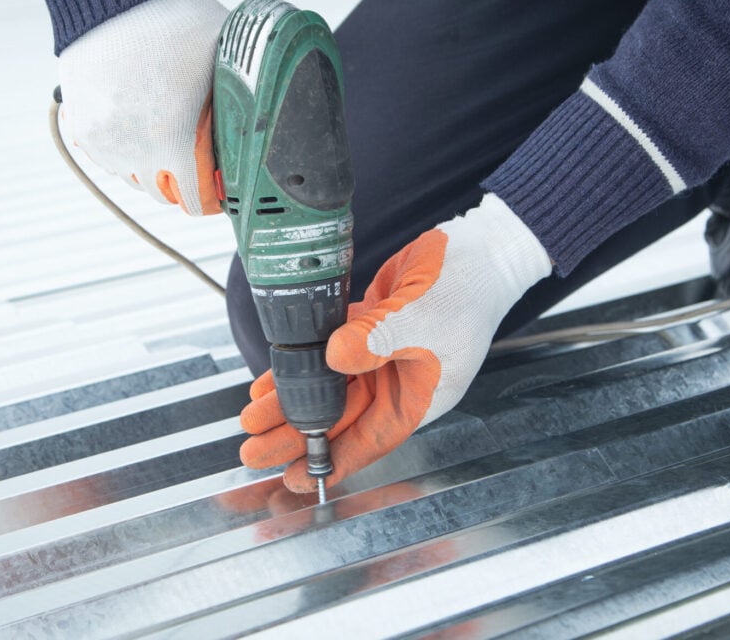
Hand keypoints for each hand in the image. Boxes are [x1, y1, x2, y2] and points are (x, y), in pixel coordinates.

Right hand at [57, 0, 228, 215]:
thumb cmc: (177, 22)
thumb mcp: (226, 60)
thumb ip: (241, 103)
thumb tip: (259, 129)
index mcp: (176, 141)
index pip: (197, 202)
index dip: (215, 196)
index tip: (222, 184)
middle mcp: (134, 151)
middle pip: (164, 194)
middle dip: (184, 180)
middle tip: (198, 157)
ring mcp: (103, 141)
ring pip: (132, 177)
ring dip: (151, 165)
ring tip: (166, 134)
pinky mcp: (81, 126)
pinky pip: (105, 157)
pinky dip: (122, 149)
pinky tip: (137, 123)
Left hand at [239, 194, 552, 491]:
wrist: (476, 252)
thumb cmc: (466, 293)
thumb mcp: (422, 321)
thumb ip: (378, 341)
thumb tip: (334, 356)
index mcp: (417, 397)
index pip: (369, 439)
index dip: (332, 460)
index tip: (297, 477)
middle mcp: (395, 384)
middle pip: (340, 419)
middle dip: (297, 435)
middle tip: (255, 450)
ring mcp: (378, 358)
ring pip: (327, 391)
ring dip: (292, 403)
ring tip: (253, 418)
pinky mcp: (364, 332)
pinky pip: (324, 358)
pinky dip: (299, 369)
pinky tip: (268, 384)